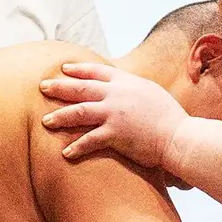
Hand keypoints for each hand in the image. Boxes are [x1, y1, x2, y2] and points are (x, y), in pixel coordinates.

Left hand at [39, 63, 186, 168]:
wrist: (179, 136)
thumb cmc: (170, 118)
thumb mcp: (151, 93)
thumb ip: (133, 90)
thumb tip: (125, 89)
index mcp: (127, 82)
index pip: (97, 71)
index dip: (78, 70)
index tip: (64, 69)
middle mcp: (117, 95)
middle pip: (81, 88)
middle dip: (59, 87)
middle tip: (42, 87)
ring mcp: (115, 113)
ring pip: (79, 112)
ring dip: (60, 116)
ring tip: (45, 121)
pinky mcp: (115, 134)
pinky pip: (89, 140)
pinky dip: (76, 147)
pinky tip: (65, 153)